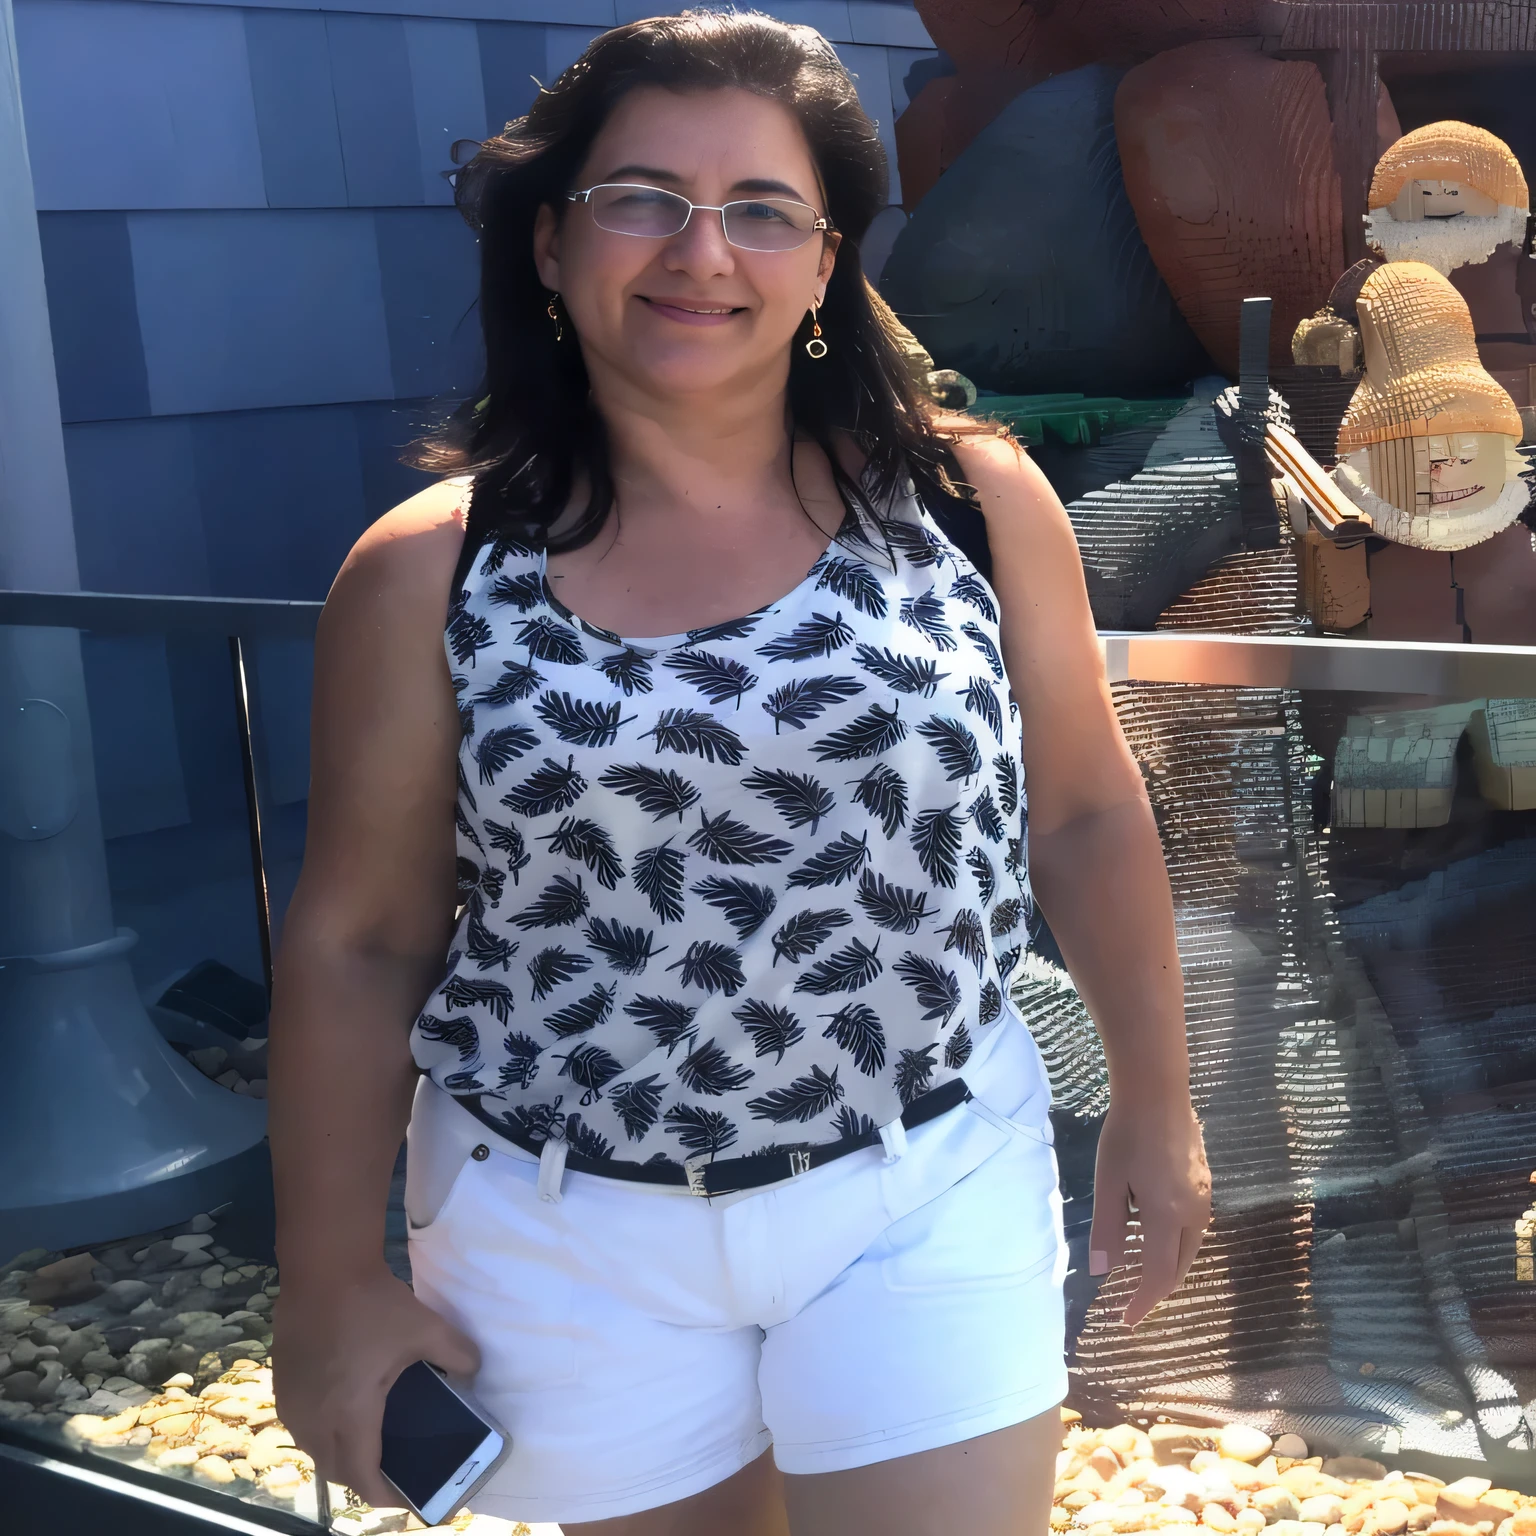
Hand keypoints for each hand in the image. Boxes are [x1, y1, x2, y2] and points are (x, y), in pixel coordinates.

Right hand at [272, 1265, 480, 1507]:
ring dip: (339, 1455)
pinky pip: (301, 1425)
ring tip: (370, 1443)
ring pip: (314, 1449)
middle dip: (363, 1477)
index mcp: (349, 1416)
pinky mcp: (282, 1385)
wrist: (323, 1269)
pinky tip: (342, 1412)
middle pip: (336, 1470)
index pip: (362, 1477)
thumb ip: (457, 1355)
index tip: (406, 1496)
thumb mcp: (426, 1329)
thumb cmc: (372, 1304)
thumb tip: (475, 1371)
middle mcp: (314, 1420)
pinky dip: (322, 1432)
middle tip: (393, 1468)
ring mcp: (293, 1403)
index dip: (385, 1495)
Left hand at [1088, 1092, 1210, 1328]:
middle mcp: (1194, 1214)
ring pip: (1191, 1248)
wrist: (1158, 1091)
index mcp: (1167, 1216)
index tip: (1126, 1320)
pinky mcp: (1205, 1183)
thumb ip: (1107, 1228)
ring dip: (1169, 1267)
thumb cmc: (1126, 1135)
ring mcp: (1204, 1198)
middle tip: (1132, 1301)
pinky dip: (1177, 1245)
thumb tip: (1103, 1271)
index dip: (1143, 1302)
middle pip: (1180, 1266)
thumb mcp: (1108, 1182)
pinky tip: (1158, 1237)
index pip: (1159, 1275)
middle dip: (1158, 1289)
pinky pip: (1194, 1229)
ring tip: (1143, 1274)